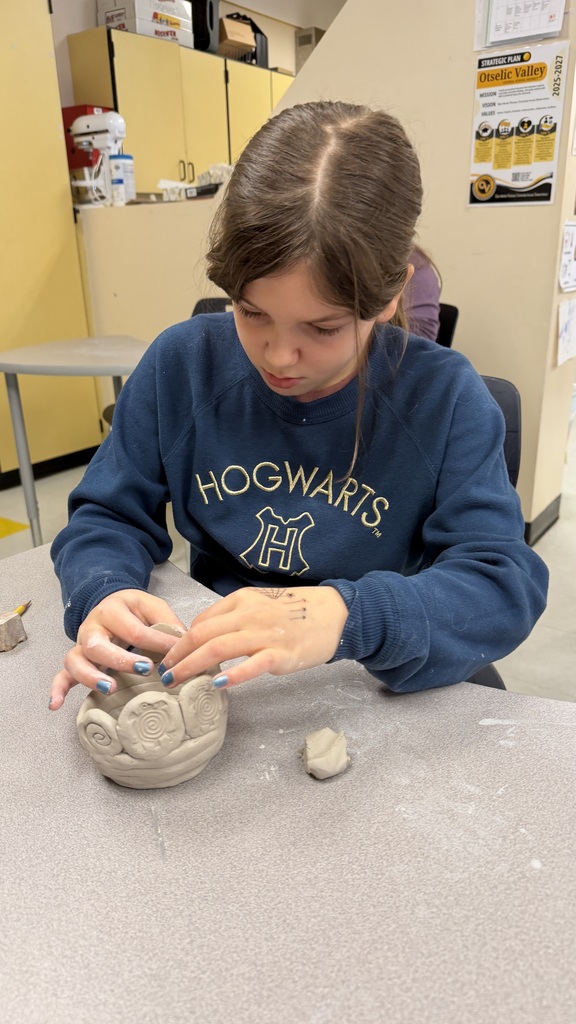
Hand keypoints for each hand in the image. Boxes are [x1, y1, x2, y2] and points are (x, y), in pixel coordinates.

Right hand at [49, 590, 186, 710]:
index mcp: (113, 610)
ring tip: (111, 688)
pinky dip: (58, 689)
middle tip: (145, 669)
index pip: (135, 629)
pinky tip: (56, 705)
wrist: (111, 603)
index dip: (157, 642)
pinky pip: (62, 675)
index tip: (175, 654)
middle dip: (121, 659)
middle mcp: (92, 627)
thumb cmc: (134, 610)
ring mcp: (81, 645)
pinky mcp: (77, 660)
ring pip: (76, 660)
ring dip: (91, 676)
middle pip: (97, 644)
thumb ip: (167, 621)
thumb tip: (184, 642)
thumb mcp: (152, 606)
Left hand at [157, 585, 348, 689]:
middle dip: (177, 655)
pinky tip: (218, 684)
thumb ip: (234, 615)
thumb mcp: (261, 602)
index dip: (180, 641)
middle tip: (163, 673)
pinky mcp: (281, 654)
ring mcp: (265, 635)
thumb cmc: (296, 611)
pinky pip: (252, 665)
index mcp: (241, 600)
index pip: (201, 621)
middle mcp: (249, 614)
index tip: (170, 657)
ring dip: (191, 667)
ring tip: (175, 682)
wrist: (335, 613)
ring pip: (218, 649)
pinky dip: (234, 675)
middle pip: (201, 635)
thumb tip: (202, 635)